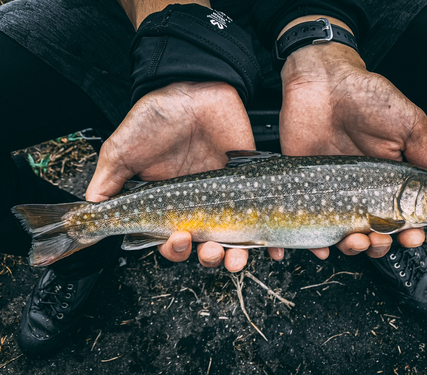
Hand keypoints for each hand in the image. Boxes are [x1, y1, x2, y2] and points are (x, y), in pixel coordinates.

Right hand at [86, 81, 261, 270]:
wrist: (193, 87)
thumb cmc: (156, 118)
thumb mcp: (123, 149)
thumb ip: (109, 180)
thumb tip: (91, 209)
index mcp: (168, 203)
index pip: (170, 240)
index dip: (173, 249)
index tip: (177, 239)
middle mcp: (197, 205)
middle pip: (203, 246)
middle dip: (207, 257)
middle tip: (209, 250)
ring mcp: (224, 196)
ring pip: (232, 239)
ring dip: (235, 256)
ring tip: (235, 258)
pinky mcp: (247, 183)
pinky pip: (260, 215)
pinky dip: (268, 238)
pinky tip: (271, 249)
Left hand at [278, 42, 426, 257]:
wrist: (321, 80)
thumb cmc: (367, 96)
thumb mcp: (408, 123)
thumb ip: (425, 156)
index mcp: (388, 177)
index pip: (402, 216)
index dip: (409, 231)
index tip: (411, 236)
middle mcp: (360, 188)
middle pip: (373, 231)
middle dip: (379, 244)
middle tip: (380, 237)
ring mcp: (331, 189)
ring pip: (342, 232)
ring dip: (351, 247)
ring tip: (353, 240)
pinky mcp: (304, 185)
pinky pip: (307, 221)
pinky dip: (312, 241)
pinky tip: (319, 247)